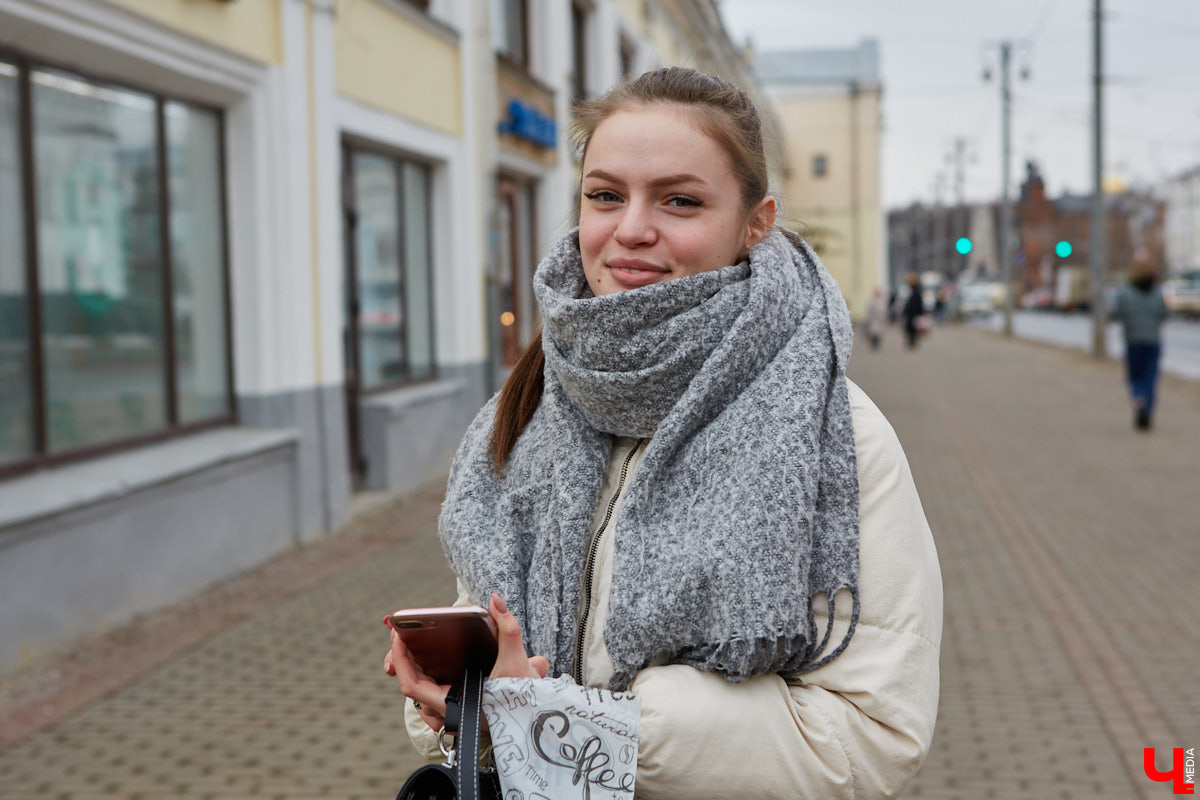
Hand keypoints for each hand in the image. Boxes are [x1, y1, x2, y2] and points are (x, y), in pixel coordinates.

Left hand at [384, 593, 549, 730]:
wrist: (538, 724)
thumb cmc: (525, 701)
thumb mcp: (517, 663)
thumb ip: (507, 628)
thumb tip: (495, 599)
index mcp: (453, 703)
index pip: (411, 685)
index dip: (401, 660)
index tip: (398, 635)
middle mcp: (449, 711)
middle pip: (414, 684)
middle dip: (405, 657)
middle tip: (405, 631)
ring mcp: (453, 712)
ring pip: (422, 691)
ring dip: (416, 668)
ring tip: (414, 643)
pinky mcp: (461, 710)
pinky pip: (434, 693)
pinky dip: (429, 675)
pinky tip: (435, 659)